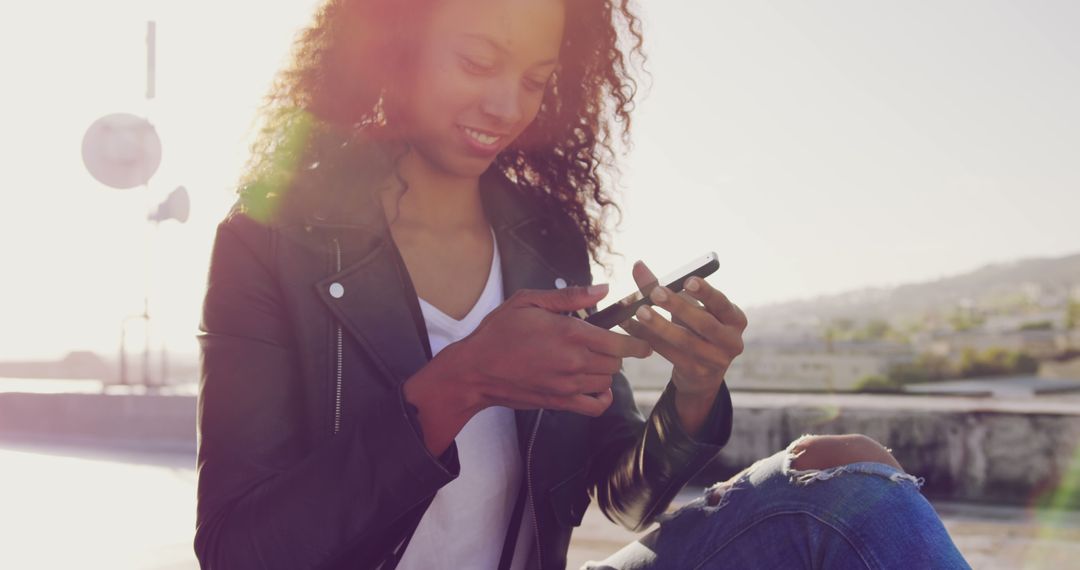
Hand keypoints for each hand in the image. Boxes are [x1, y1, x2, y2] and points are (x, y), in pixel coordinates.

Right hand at [450, 284, 652, 416]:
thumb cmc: (498, 331)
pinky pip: (596, 406)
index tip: (644, 338)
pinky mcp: (560, 402)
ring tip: (592, 359)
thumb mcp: (529, 301)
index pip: (620, 342)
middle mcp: (573, 361)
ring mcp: (568, 385)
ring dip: (605, 371)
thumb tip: (604, 289)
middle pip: (617, 362)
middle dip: (616, 351)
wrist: (474, 370)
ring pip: (607, 381)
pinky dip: (603, 398)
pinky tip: (596, 386)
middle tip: (603, 343)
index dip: (637, 341)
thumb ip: (570, 296)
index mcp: (569, 333)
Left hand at [618, 261, 746, 398]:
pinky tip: (632, 328)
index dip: (706, 292)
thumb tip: (638, 265)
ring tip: (640, 311)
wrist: (702, 373)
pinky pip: (670, 354)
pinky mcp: (697, 373)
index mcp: (734, 319)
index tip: (688, 280)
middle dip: (678, 307)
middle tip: (655, 293)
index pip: (722, 303)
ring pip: (685, 341)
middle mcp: (731, 340)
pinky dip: (650, 339)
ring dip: (660, 325)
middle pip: (704, 323)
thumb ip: (666, 287)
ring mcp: (715, 360)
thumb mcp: (689, 307)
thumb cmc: (695, 329)